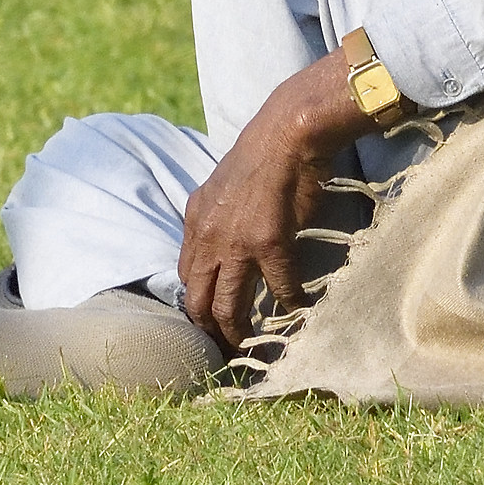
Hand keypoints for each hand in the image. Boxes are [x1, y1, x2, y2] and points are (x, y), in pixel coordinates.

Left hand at [177, 49, 373, 349]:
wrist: (285, 133)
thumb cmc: (262, 155)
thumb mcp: (221, 187)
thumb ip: (215, 218)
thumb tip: (222, 246)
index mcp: (195, 221)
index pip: (186, 278)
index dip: (196, 305)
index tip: (210, 322)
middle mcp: (207, 236)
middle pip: (198, 302)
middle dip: (209, 331)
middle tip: (225, 351)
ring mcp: (236, 243)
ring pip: (229, 306)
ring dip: (238, 333)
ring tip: (249, 350)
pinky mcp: (268, 245)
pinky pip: (278, 289)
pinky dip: (288, 306)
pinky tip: (297, 313)